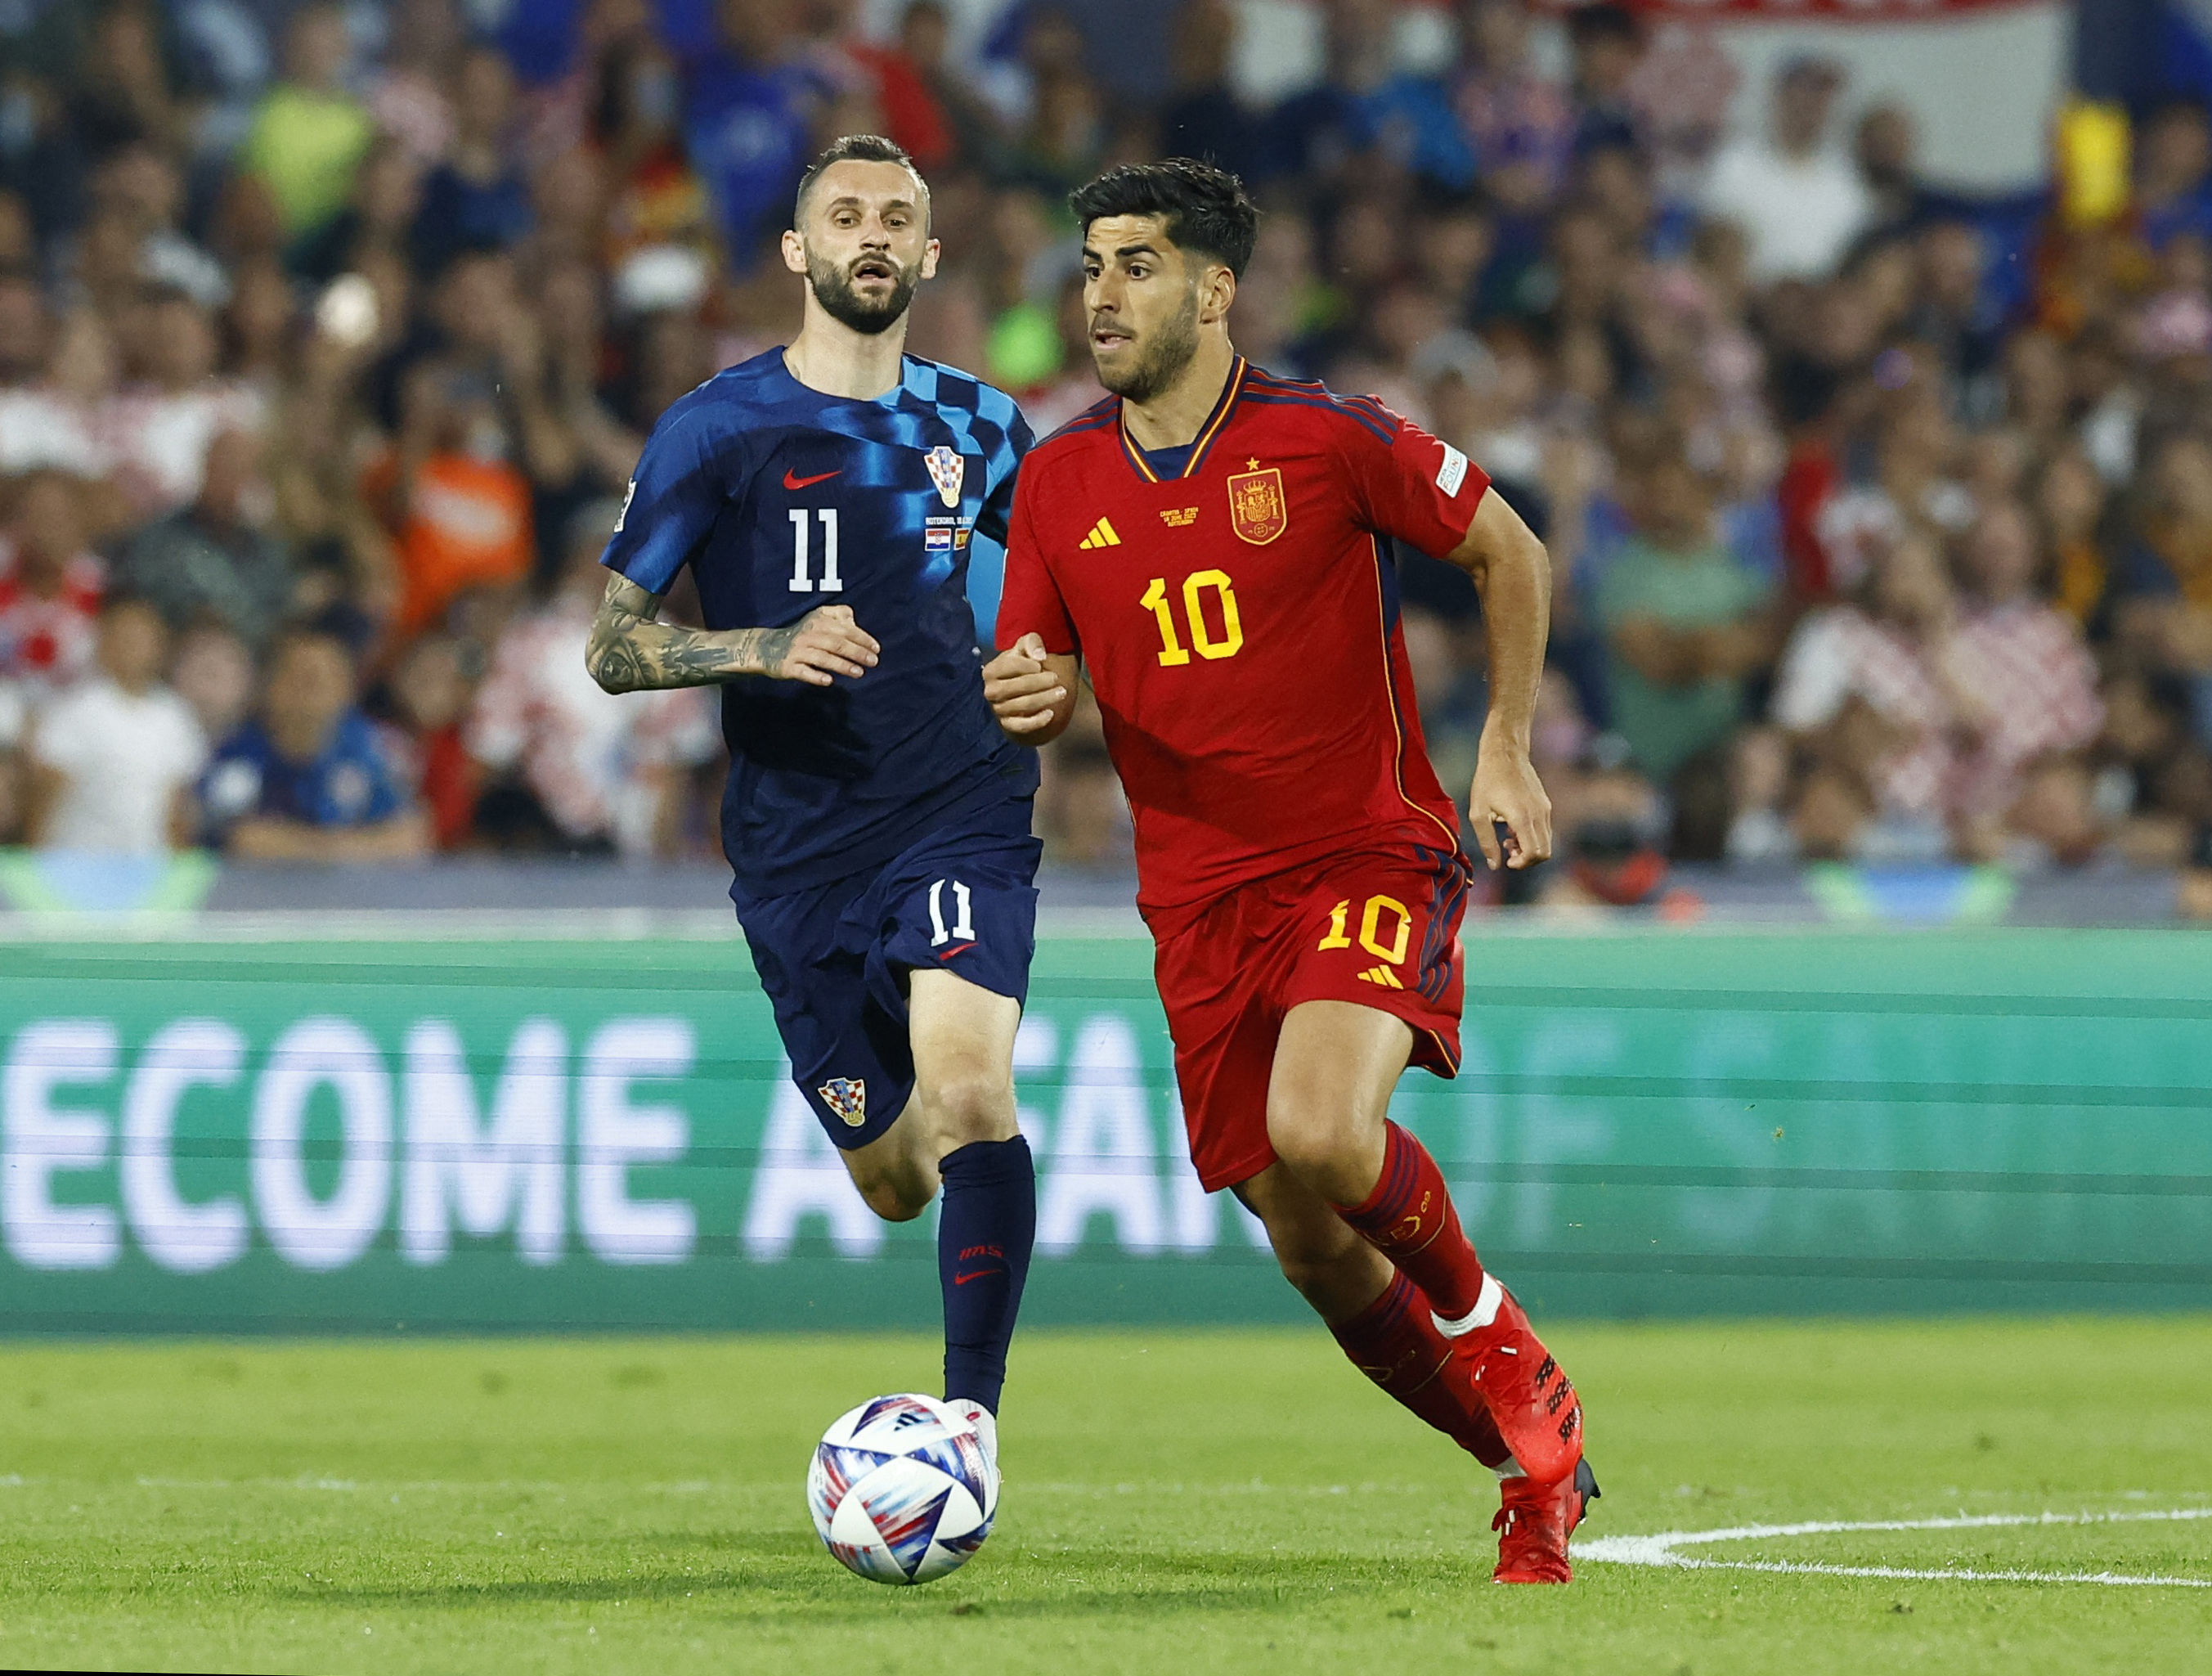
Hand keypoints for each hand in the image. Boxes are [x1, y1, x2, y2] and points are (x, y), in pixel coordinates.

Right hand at [756, 604, 879, 685]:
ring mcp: (797, 651)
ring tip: (860, 673)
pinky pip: (803, 672)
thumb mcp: (818, 617)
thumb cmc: (802, 634)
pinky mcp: (788, 666)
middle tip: (873, 662)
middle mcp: (808, 634)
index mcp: (817, 621)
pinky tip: (829, 681)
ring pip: (822, 658)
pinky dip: (815, 676)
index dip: (862, 638)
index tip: (876, 649)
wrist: (767, 647)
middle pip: (836, 643)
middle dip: (857, 652)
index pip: (844, 629)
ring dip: (842, 665)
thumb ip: (838, 614)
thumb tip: (854, 622)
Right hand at [983, 633, 1067, 734]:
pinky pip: (1021, 726)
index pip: (1008, 666)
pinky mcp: (1008, 724)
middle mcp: (991, 691)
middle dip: (1038, 683)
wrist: (1019, 688)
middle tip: (1056, 678)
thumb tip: (1039, 655)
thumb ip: (1031, 642)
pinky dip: (1036, 721)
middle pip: (1014, 687)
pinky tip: (1050, 714)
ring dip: (1044, 699)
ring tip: (1062, 693)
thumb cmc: (1022, 664)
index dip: (1026, 665)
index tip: (1041, 664)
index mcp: (991, 670)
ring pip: (1021, 706)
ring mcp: (998, 709)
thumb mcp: (1025, 647)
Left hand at [1469, 740, 1552, 870]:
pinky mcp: (1546, 805)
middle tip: (1507, 851)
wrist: (1504, 754)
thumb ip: (1487, 842)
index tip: (1507, 860)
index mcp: (1522, 818)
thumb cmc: (1487, 781)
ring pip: (1546, 842)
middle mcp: (1539, 815)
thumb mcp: (1478, 813)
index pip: (1534, 853)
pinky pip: (1545, 830)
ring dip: (1529, 848)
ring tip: (1507, 838)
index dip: (1522, 863)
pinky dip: (1532, 836)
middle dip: (1526, 859)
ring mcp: (1545, 809)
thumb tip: (1495, 866)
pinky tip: (1512, 826)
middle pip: (1545, 852)